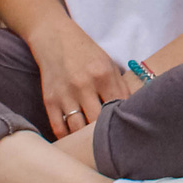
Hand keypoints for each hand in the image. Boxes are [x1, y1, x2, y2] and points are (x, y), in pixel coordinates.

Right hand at [25, 19, 132, 138]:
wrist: (53, 38)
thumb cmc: (86, 52)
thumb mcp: (108, 63)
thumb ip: (120, 87)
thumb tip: (132, 112)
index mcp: (103, 75)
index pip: (118, 108)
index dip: (123, 122)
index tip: (127, 132)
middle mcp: (84, 85)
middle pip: (98, 122)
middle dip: (106, 134)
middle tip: (112, 144)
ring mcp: (65, 94)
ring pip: (78, 129)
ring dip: (86, 139)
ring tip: (94, 144)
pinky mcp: (50, 100)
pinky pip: (59, 128)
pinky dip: (68, 137)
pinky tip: (75, 140)